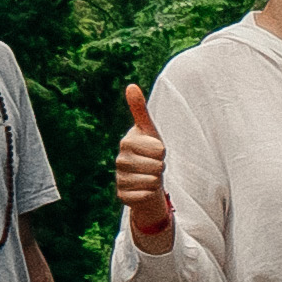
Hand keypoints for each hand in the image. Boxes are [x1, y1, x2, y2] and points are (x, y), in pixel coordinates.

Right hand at [114, 83, 173, 249]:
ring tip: (150, 175)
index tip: (156, 150)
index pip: (159, 149)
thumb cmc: (149, 150)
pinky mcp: (122, 196)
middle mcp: (119, 161)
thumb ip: (140, 109)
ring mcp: (119, 179)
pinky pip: (144, 196)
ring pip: (152, 182)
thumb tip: (130, 85)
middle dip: (161, 166)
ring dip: (156, 180)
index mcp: (126, 142)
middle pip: (157, 166)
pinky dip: (149, 194)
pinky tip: (144, 188)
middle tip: (153, 164)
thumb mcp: (149, 129)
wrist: (145, 177)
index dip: (163, 151)